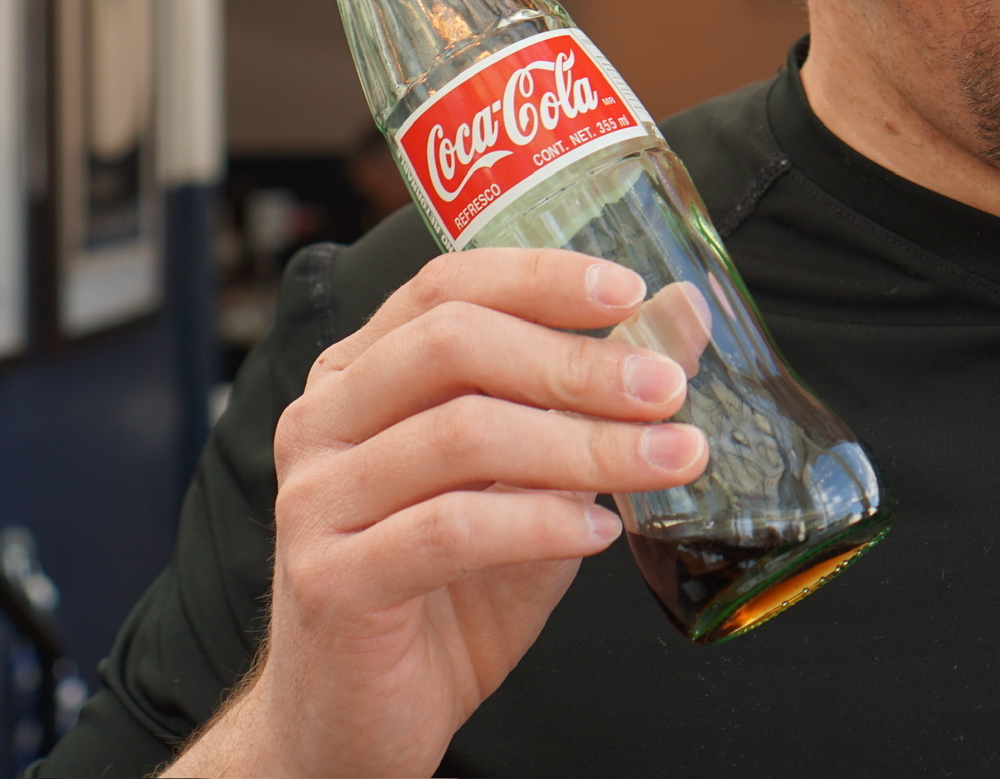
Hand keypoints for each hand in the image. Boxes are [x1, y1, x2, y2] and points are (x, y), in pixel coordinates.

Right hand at [165, 248, 710, 777]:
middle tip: (666, 392)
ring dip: (583, 445)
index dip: (539, 279)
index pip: (445, 286)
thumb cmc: (450, 590)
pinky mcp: (329, 580)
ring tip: (665, 462)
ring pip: (461, 434)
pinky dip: (539, 524)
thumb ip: (596, 397)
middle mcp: (325, 419)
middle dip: (578, 362)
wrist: (362, 720)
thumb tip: (683, 314)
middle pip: (454, 344)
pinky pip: (447, 529)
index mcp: (362, 374)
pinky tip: (598, 533)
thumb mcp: (538, 478)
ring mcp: (317, 498)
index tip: (629, 293)